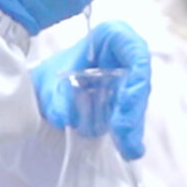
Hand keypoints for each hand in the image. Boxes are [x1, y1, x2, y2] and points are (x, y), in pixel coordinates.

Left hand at [33, 22, 151, 160]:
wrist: (47, 87)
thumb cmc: (52, 74)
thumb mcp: (48, 84)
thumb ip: (55, 98)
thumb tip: (63, 117)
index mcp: (112, 36)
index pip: (136, 52)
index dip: (136, 78)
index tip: (126, 103)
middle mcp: (126, 55)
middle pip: (139, 82)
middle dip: (133, 110)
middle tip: (123, 134)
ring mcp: (129, 78)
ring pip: (137, 102)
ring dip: (133, 125)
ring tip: (129, 149)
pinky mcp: (127, 99)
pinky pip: (131, 114)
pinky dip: (129, 131)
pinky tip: (130, 149)